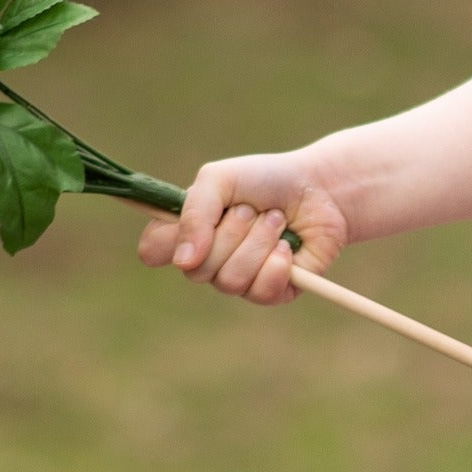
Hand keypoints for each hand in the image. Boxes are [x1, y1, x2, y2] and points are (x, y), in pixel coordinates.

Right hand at [136, 150, 350, 301]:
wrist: (319, 189)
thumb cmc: (265, 181)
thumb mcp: (221, 179)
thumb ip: (195, 211)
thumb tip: (184, 262)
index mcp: (189, 230)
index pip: (152, 251)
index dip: (165, 244)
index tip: (192, 224)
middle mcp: (208, 260)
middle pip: (195, 268)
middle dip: (230, 232)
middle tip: (251, 209)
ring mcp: (239, 279)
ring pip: (229, 280)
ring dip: (258, 242)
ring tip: (276, 222)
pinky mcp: (271, 292)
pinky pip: (260, 292)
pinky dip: (278, 263)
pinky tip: (289, 247)